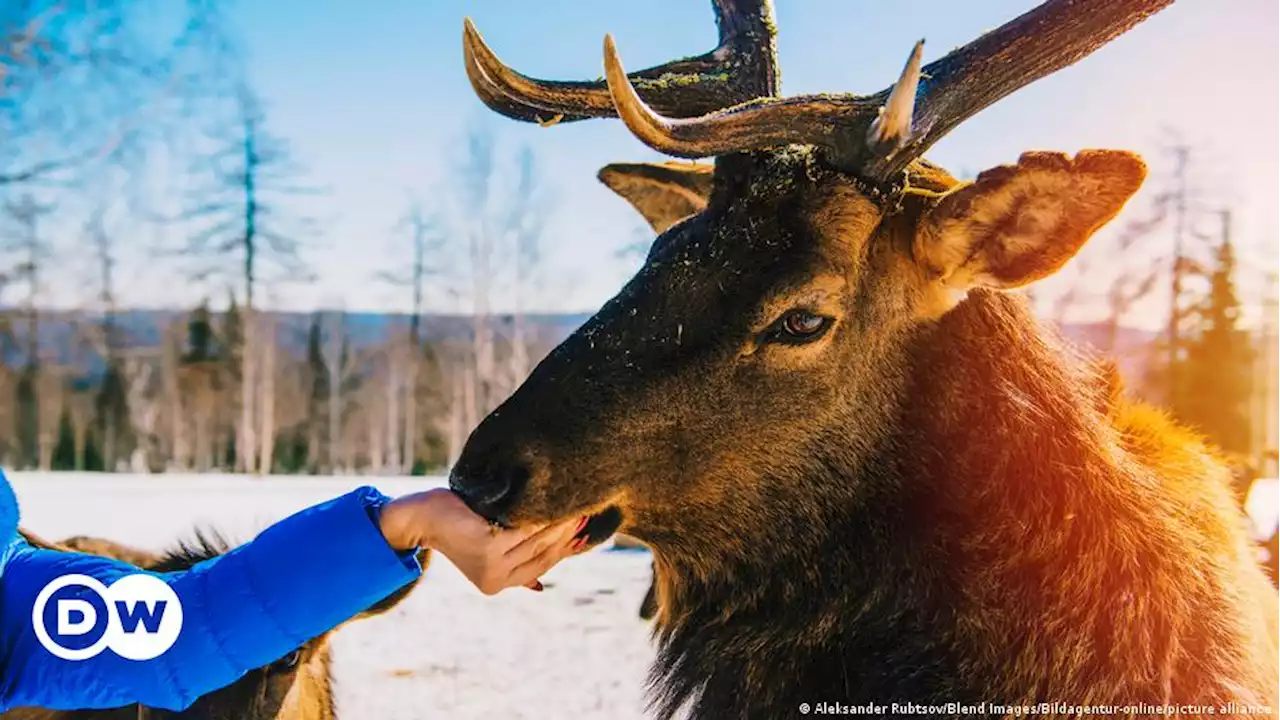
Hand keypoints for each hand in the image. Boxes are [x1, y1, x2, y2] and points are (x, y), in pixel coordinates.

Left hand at [379, 488, 587, 594]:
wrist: (426, 518)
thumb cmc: (459, 530)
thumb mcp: (489, 553)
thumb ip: (516, 570)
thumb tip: (541, 587)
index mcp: (497, 584)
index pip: (543, 565)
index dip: (565, 546)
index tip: (582, 526)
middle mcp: (495, 579)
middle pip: (543, 552)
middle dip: (567, 531)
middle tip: (584, 508)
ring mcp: (490, 563)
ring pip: (536, 539)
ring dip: (558, 519)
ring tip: (572, 500)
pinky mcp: (487, 545)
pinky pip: (524, 528)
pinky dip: (539, 513)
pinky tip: (550, 498)